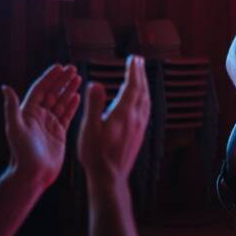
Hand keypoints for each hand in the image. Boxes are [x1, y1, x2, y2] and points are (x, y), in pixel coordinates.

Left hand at [2, 64, 81, 185]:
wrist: (33, 174)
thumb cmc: (22, 153)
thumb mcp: (15, 128)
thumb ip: (12, 107)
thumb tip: (5, 87)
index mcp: (28, 113)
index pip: (40, 89)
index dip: (49, 78)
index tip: (59, 67)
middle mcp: (39, 116)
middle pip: (52, 93)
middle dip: (62, 80)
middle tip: (72, 69)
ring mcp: (50, 124)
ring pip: (61, 102)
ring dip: (69, 90)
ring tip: (78, 78)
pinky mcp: (59, 132)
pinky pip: (67, 115)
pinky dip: (73, 105)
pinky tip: (78, 97)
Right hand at [77, 56, 150, 186]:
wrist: (110, 177)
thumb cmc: (96, 154)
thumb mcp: (90, 129)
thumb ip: (94, 105)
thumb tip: (96, 84)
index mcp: (124, 114)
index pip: (132, 86)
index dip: (133, 71)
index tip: (133, 58)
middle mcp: (136, 118)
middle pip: (142, 90)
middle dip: (140, 74)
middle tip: (138, 60)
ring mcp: (139, 127)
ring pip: (146, 100)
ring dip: (144, 85)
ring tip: (140, 76)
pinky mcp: (139, 134)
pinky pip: (146, 110)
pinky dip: (145, 98)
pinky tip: (142, 101)